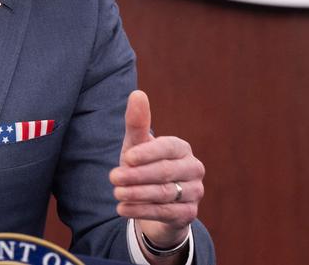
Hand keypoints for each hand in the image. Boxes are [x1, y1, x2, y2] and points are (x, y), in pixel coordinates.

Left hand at [110, 90, 204, 255]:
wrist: (157, 203)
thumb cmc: (144, 167)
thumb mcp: (137, 146)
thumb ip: (137, 123)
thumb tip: (137, 93)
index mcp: (182, 148)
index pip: (168, 148)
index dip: (148, 153)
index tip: (127, 158)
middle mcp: (193, 169)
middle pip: (165, 172)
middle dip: (137, 175)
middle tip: (113, 177)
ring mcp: (194, 192)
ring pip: (164, 194)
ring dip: (137, 194)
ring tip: (116, 194)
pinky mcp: (189, 214)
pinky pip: (165, 213)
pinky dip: (142, 211)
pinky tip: (123, 208)